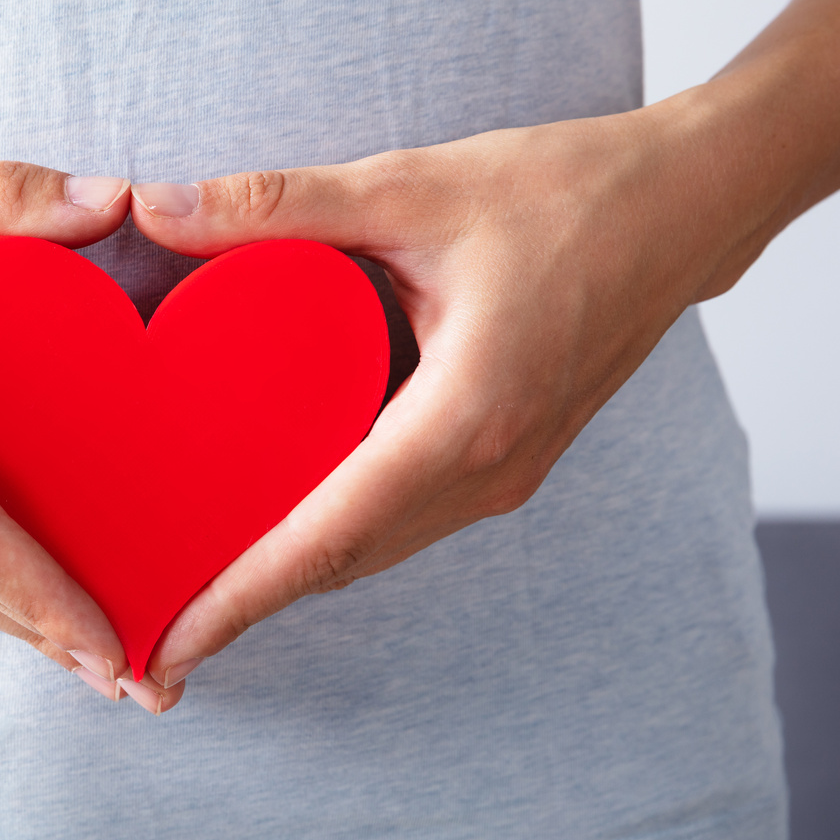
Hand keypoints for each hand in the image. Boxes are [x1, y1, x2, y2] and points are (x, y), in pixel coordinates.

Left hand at [116, 93, 787, 712]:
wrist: (690, 207)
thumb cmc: (567, 194)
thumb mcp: (413, 188)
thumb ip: (279, 205)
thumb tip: (157, 211)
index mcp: (462, 420)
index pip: (324, 537)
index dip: (237, 601)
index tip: (167, 651)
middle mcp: (485, 472)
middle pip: (340, 563)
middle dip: (243, 605)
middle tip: (150, 636)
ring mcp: (503, 477)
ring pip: (371, 549)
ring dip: (287, 575)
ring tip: (194, 586)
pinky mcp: (506, 460)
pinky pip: (401, 520)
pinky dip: (332, 534)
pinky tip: (275, 516)